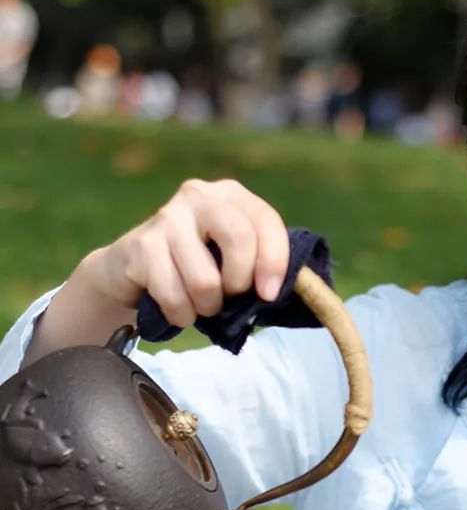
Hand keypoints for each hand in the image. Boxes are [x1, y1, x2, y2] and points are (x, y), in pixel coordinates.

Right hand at [90, 178, 289, 328]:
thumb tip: (291, 287)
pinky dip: (182, 315)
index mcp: (231, 195)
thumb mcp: (234, 257)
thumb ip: (262, 263)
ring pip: (206, 281)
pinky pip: (174, 297)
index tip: (269, 294)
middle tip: (230, 297)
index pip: (266, 221)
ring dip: (208, 307)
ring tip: (201, 303)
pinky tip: (178, 308)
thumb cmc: (198, 266)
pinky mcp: (141, 245)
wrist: (132, 270)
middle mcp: (198, 196)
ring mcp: (166, 218)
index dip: (275, 261)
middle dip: (239, 282)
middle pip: (239, 238)